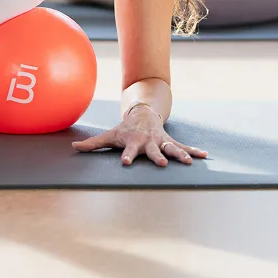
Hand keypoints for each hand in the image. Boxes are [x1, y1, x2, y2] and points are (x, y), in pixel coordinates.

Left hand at [71, 106, 208, 166]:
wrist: (142, 114)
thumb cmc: (124, 129)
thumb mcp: (109, 135)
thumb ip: (93, 144)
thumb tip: (73, 147)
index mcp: (133, 142)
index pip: (128, 151)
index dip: (127, 156)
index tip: (125, 163)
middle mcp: (149, 142)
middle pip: (153, 150)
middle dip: (157, 157)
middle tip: (162, 164)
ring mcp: (161, 141)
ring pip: (171, 148)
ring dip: (180, 155)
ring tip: (188, 162)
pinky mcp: (170, 142)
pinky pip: (183, 146)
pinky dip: (194, 151)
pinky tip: (205, 156)